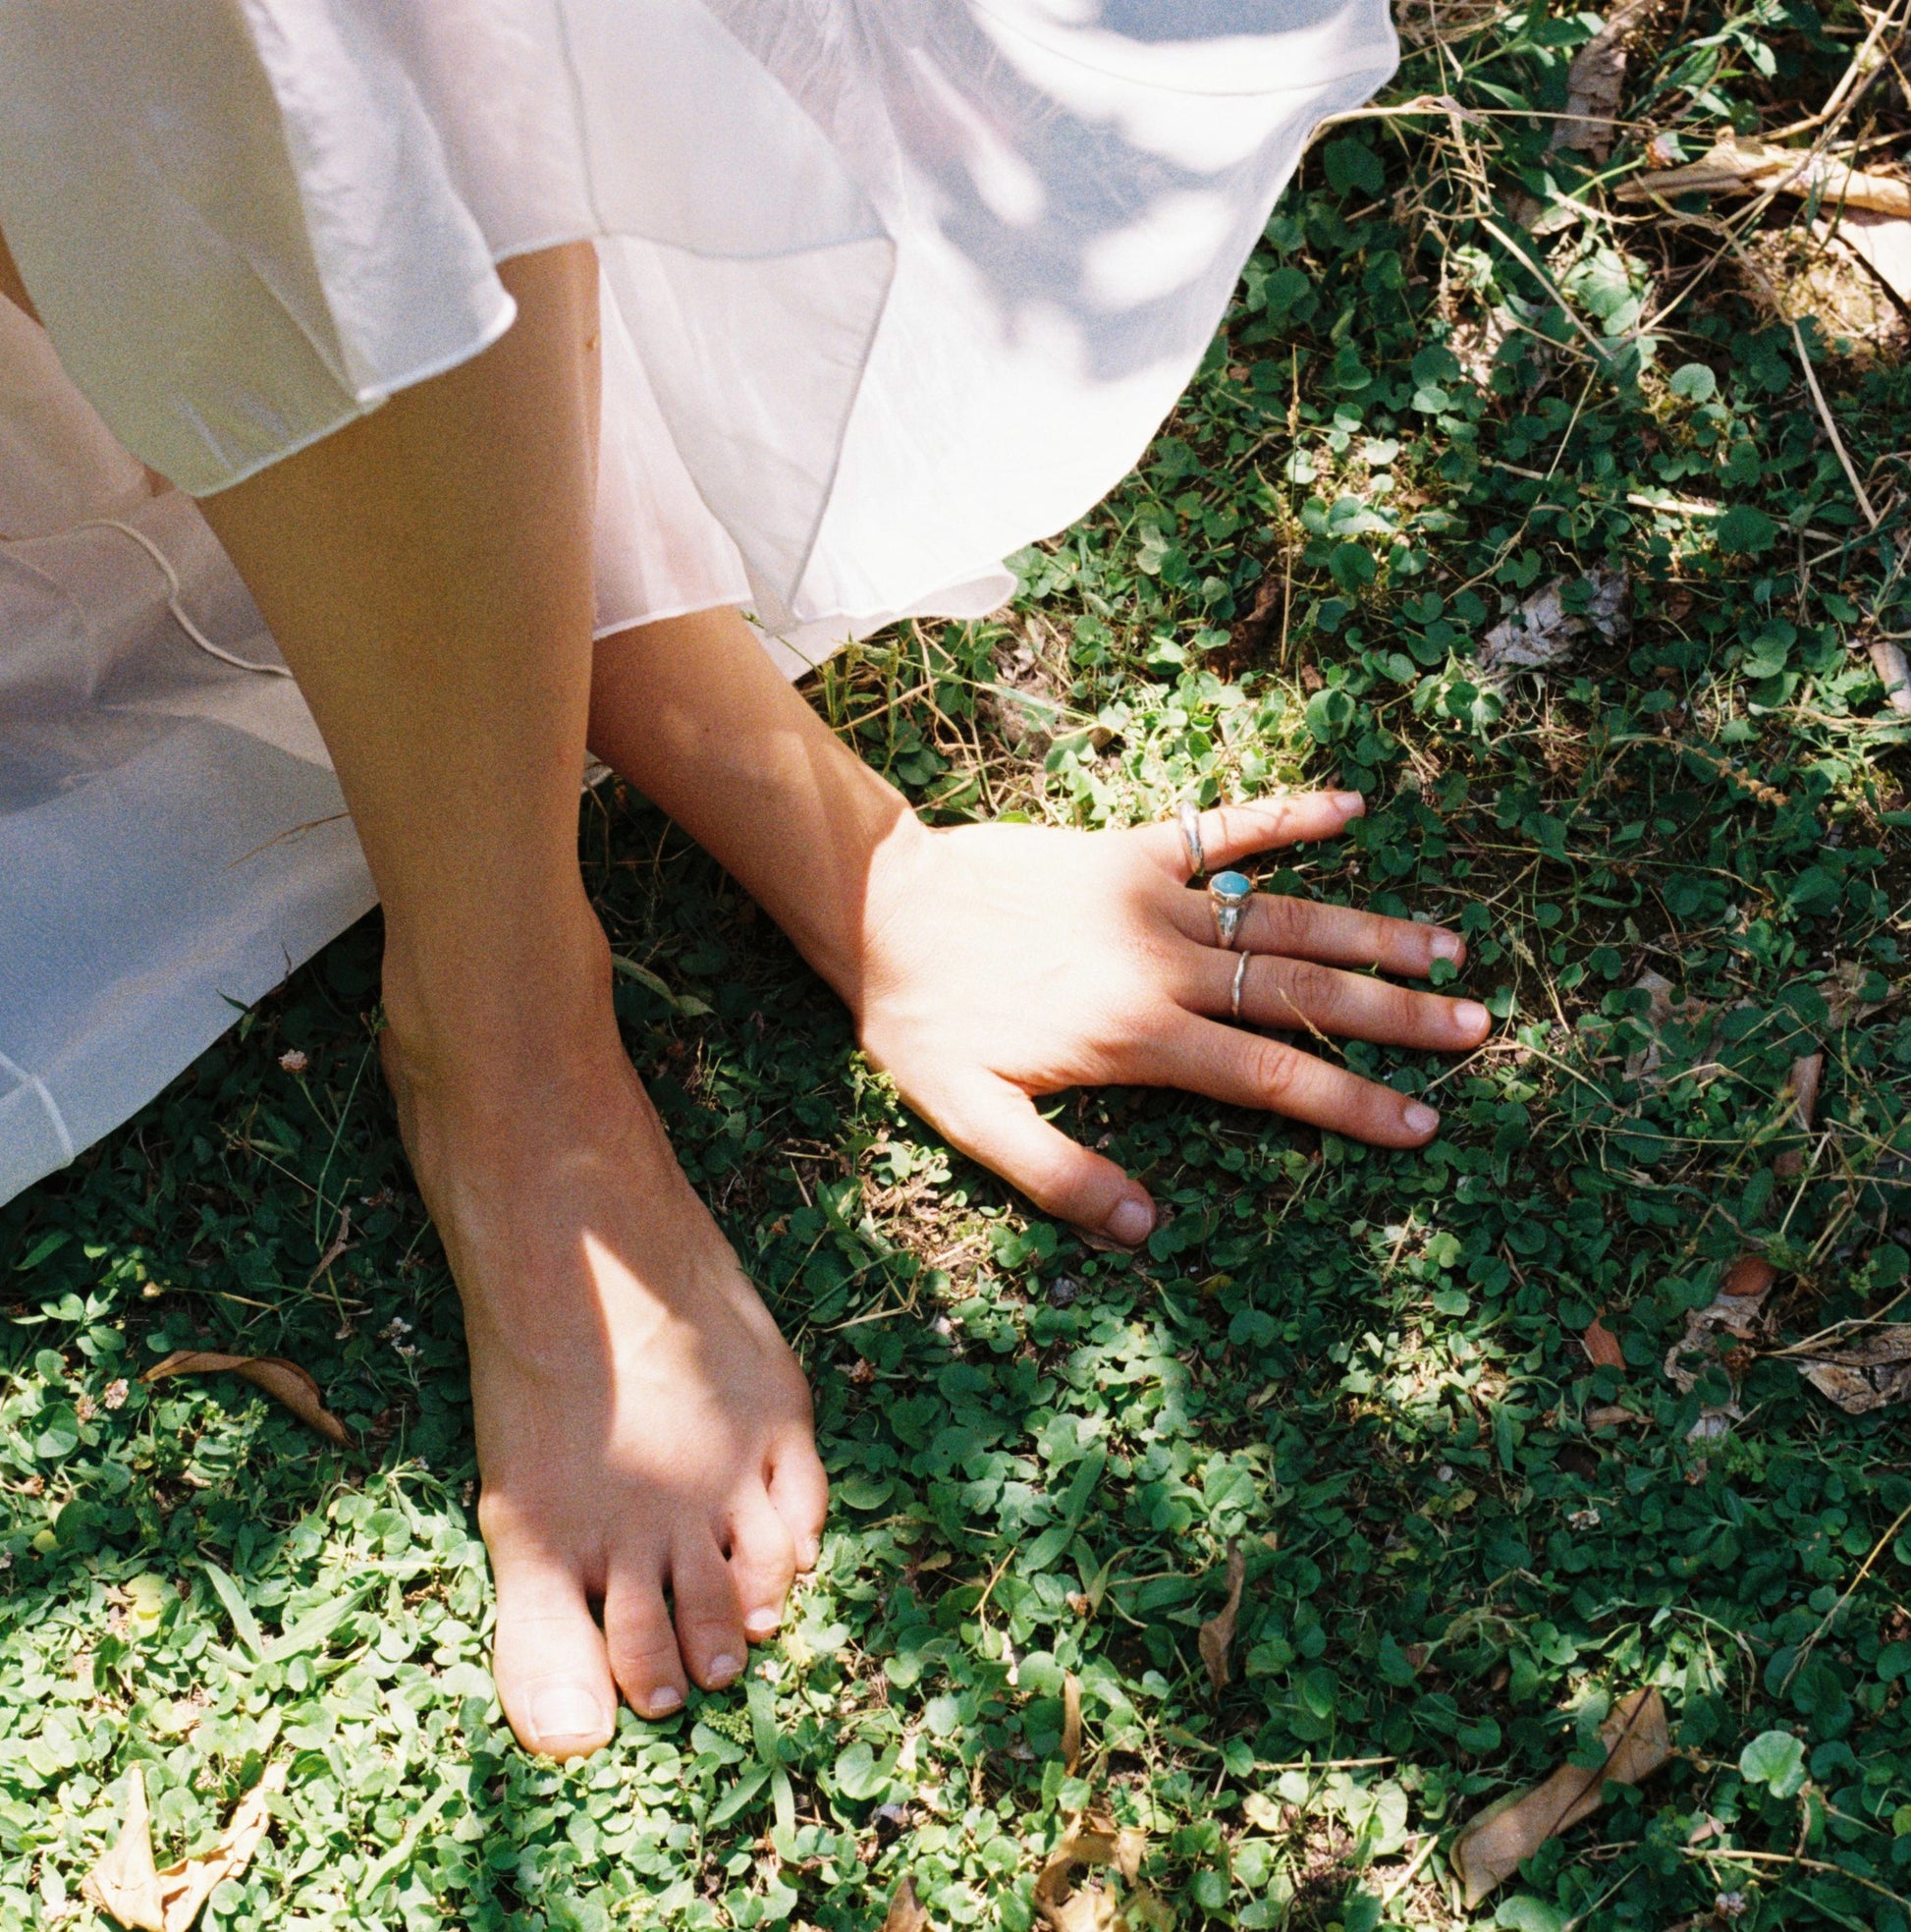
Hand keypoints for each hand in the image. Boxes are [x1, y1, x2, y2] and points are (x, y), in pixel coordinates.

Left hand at [854, 790, 1489, 1247]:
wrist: (879, 906)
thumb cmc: (923, 1019)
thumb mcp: (971, 1117)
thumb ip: (1061, 1175)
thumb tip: (1147, 1231)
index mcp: (1139, 1039)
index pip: (1269, 1079)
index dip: (1349, 1103)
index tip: (1422, 1123)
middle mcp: (1164, 966)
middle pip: (1302, 995)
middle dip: (1394, 1017)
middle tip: (1474, 1028)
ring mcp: (1153, 899)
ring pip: (1284, 917)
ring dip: (1370, 932)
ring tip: (1449, 948)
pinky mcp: (1131, 848)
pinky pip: (1223, 828)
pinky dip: (1287, 815)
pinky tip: (1353, 807)